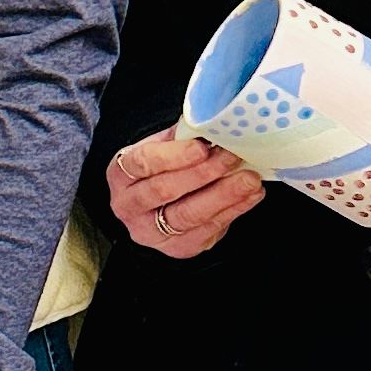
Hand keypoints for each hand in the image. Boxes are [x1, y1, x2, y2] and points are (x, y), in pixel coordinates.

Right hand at [106, 127, 261, 258]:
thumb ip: (181, 137)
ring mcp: (150, 232)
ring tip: (249, 179)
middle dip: (203, 173)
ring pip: (187, 215)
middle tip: (232, 158)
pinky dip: (233, 211)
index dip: (173, 156)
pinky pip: (206, 231)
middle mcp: (128, 206)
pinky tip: (250, 196)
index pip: (142, 163)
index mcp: (120, 174)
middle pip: (164, 191)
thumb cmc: (161, 169)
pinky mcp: (176, 249)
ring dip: (223, 196)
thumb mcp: (161, 147)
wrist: (156, 207)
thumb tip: (213, 122)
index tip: (203, 147)